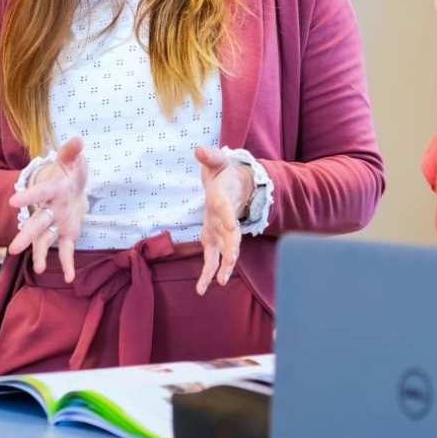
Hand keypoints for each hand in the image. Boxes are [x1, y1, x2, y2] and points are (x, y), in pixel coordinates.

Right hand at [8, 137, 87, 282]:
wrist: (69, 185)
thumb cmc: (67, 172)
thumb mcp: (71, 161)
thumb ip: (71, 152)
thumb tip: (78, 140)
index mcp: (50, 189)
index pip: (39, 192)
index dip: (28, 196)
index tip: (13, 202)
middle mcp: (49, 209)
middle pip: (36, 223)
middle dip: (26, 236)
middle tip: (13, 249)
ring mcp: (56, 223)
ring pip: (45, 240)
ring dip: (40, 253)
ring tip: (36, 268)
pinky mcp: (66, 234)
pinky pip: (65, 250)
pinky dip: (67, 264)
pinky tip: (68, 278)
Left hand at [194, 146, 254, 295]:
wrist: (237, 185)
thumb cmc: (225, 173)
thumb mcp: (218, 162)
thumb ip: (210, 156)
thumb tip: (198, 149)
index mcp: (224, 198)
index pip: (226, 207)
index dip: (229, 216)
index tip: (232, 226)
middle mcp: (226, 218)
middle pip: (232, 235)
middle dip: (232, 247)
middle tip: (232, 259)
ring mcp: (223, 231)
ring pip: (227, 251)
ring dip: (224, 266)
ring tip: (220, 282)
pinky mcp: (216, 239)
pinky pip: (214, 258)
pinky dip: (210, 272)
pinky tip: (203, 288)